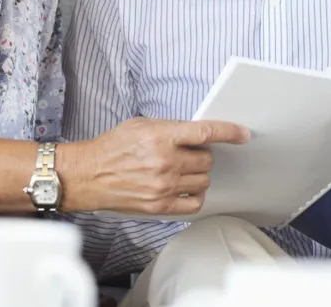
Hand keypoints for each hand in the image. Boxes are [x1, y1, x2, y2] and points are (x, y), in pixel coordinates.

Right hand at [60, 117, 249, 214]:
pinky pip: (195, 202)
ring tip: (180, 170)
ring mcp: (164, 186)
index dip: (229, 131)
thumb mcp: (140, 125)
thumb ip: (170, 128)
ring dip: (197, 174)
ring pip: (204, 180)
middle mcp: (165, 162)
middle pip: (207, 159)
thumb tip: (196, 133)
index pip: (205, 132)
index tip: (243, 133)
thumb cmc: (112, 148)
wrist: (88, 175)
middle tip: (186, 154)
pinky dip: (195, 194)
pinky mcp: (160, 205)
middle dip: (201, 155)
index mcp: (161, 137)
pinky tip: (184, 187)